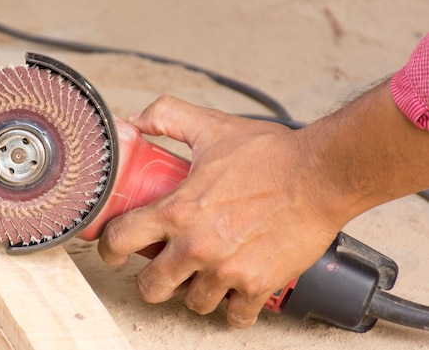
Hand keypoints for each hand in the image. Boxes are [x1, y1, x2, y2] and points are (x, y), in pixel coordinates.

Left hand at [98, 95, 341, 327]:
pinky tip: (234, 289)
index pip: (122, 239)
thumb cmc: (269, 154)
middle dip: (151, 281)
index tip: (113, 251)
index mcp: (178, 211)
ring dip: (194, 291)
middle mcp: (196, 246)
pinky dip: (233, 307)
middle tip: (160, 269)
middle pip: (151, 286)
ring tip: (202, 274)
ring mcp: (226, 270)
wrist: (320, 175)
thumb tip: (137, 118)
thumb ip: (168, 115)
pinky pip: (235, 315)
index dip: (109, 248)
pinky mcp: (257, 285)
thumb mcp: (212, 126)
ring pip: (192, 302)